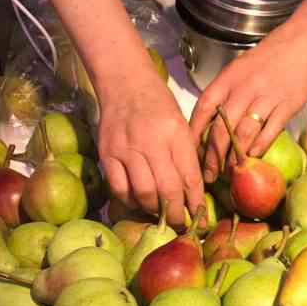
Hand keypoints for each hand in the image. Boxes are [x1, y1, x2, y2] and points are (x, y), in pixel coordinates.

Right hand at [97, 68, 203, 226]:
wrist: (124, 81)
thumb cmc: (158, 105)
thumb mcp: (181, 125)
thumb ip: (186, 157)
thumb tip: (192, 195)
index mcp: (175, 134)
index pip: (190, 178)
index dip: (195, 204)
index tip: (199, 221)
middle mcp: (151, 142)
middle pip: (168, 191)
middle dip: (176, 214)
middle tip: (180, 224)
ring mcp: (127, 149)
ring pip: (144, 193)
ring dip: (154, 210)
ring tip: (160, 214)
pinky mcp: (107, 154)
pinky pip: (120, 188)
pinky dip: (131, 201)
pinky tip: (138, 202)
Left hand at [190, 33, 306, 182]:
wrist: (301, 44)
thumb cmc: (265, 60)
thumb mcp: (237, 71)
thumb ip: (224, 96)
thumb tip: (208, 126)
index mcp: (228, 79)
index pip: (204, 108)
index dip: (194, 133)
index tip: (189, 153)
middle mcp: (244, 89)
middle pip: (222, 128)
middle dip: (213, 156)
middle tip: (209, 175)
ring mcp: (266, 98)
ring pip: (244, 133)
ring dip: (235, 156)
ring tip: (230, 172)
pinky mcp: (287, 106)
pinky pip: (270, 131)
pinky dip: (260, 146)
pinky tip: (252, 157)